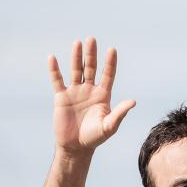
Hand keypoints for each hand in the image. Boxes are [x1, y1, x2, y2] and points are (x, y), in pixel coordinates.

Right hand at [48, 36, 135, 156]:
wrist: (76, 146)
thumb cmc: (95, 137)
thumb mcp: (110, 126)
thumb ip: (120, 113)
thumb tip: (133, 101)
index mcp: (103, 96)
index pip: (108, 75)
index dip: (110, 63)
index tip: (112, 50)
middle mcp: (89, 90)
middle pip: (91, 68)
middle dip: (92, 54)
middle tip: (92, 39)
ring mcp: (75, 92)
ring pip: (75, 71)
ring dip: (76, 57)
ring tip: (77, 43)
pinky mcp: (61, 97)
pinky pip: (57, 80)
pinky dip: (54, 70)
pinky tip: (52, 58)